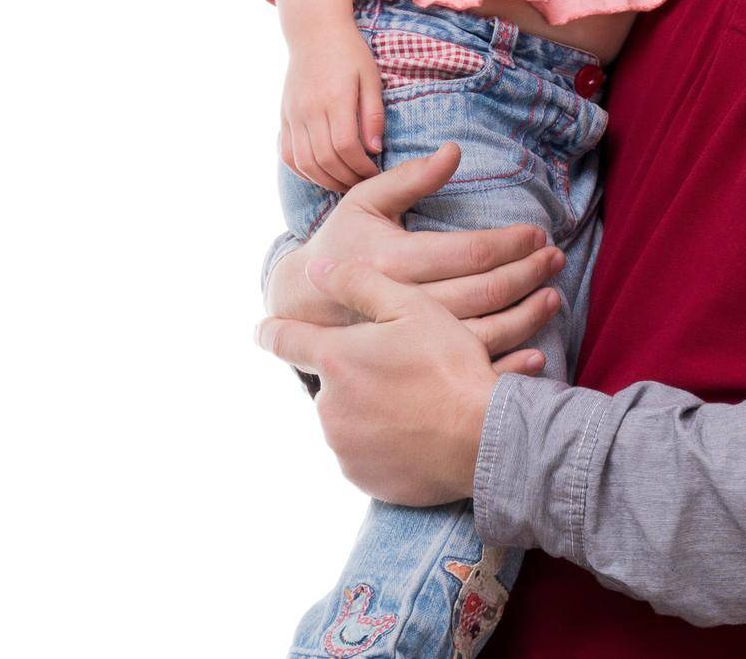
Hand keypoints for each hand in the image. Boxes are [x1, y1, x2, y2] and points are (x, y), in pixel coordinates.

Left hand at [258, 257, 508, 504]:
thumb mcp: (412, 308)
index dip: (273, 330)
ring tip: (417, 399)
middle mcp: (328, 406)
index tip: (264, 328)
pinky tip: (417, 429)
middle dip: (355, 372)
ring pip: (348, 416)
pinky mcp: (362, 477)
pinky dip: (383, 440)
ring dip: (370, 406)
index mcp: (335, 359)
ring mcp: (342, 446)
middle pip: (330, 381)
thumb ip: (359, 283)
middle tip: (400, 367)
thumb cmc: (450, 366)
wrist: (482, 439)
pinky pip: (364, 452)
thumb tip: (315, 269)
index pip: (284, 340)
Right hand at [266, 142, 563, 373]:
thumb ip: (410, 178)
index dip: (508, 243)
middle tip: (556, 259)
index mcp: (391, 261)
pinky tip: (536, 354)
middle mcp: (400, 304)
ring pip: (479, 333)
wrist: (298, 307)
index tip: (538, 234)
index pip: (466, 252)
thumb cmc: (340, 245)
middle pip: (481, 292)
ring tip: (554, 296)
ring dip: (525, 316)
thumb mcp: (364, 202)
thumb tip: (454, 150)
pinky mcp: (410, 367)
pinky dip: (506, 364)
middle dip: (526, 274)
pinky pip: (464, 370)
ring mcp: (405, 342)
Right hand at [280, 21, 385, 189]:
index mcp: (335, 99)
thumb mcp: (371, 78)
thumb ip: (373, 114)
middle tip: (364, 184)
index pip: (346, 147)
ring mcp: (293, 115)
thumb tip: (375, 149)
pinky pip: (288, 154)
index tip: (377, 174)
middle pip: (324, 160)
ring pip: (304, 162)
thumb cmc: (350, 53)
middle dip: (346, 179)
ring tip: (345, 182)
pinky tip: (321, 173)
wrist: (314, 32)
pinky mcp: (284, 117)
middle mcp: (309, 110)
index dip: (362, 167)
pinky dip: (303, 171)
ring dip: (325, 180)